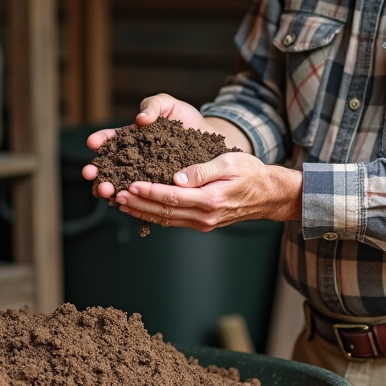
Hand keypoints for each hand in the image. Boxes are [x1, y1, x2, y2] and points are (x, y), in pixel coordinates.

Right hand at [84, 93, 211, 199]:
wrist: (209, 139)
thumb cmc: (185, 119)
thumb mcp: (168, 104)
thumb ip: (152, 105)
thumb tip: (140, 119)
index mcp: (132, 138)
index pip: (111, 140)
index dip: (101, 141)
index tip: (93, 142)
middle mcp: (134, 159)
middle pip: (111, 166)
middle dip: (98, 170)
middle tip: (90, 172)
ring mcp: (145, 176)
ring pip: (122, 184)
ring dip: (110, 189)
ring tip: (105, 191)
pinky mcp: (158, 189)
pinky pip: (142, 198)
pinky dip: (132, 202)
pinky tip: (123, 204)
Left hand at [112, 151, 301, 230]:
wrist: (268, 195)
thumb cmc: (250, 172)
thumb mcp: (229, 163)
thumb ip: (203, 170)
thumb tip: (177, 177)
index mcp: (209, 200)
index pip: (172, 197)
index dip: (149, 191)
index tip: (130, 184)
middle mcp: (204, 216)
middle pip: (164, 211)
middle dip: (138, 203)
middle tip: (116, 194)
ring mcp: (202, 222)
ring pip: (166, 219)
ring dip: (141, 211)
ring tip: (121, 203)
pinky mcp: (202, 223)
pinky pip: (173, 221)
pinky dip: (154, 215)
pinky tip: (140, 208)